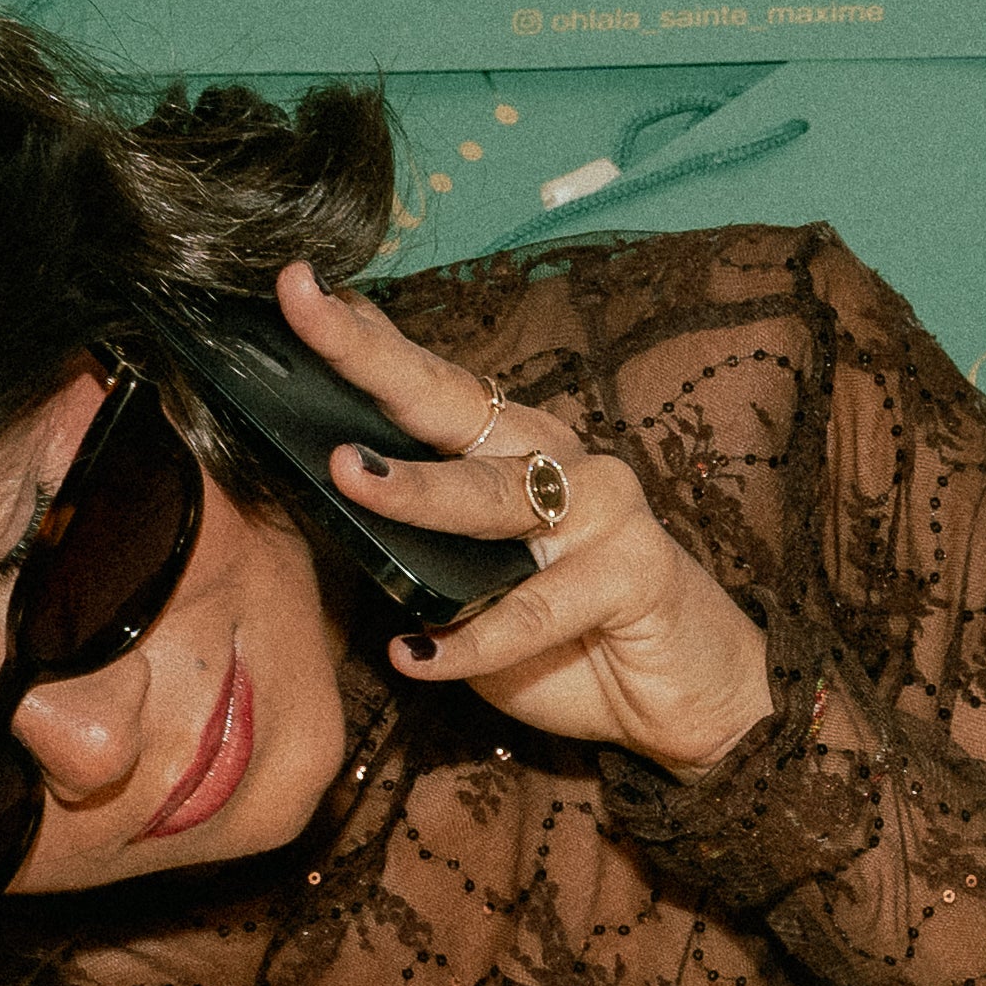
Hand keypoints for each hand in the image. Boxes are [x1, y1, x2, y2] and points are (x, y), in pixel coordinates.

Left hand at [278, 261, 776, 778]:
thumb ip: (417, 553)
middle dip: (373, 358)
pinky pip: (538, 610)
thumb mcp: (473, 591)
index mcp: (514, 450)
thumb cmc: (573, 639)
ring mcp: (602, 511)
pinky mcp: (633, 576)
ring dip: (420, 488)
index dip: (365, 340)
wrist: (687, 695)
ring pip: (495, 495)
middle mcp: (558, 460)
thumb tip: (329, 514)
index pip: (428, 385)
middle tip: (307, 311)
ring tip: (350, 474)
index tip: (298, 289)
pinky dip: (477, 640)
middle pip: (451, 404)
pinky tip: (418, 653)